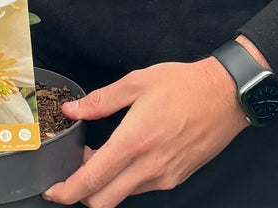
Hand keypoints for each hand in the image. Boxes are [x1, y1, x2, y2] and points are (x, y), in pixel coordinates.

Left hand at [42, 55, 246, 207]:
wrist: (226, 96)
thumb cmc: (183, 85)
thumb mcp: (137, 82)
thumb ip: (101, 100)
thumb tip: (72, 110)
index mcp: (134, 142)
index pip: (92, 180)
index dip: (66, 191)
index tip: (51, 190)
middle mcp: (149, 168)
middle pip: (103, 202)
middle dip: (81, 194)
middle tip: (75, 169)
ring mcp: (164, 177)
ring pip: (123, 196)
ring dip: (105, 184)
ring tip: (101, 155)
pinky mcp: (176, 179)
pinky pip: (142, 188)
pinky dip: (126, 180)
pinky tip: (126, 156)